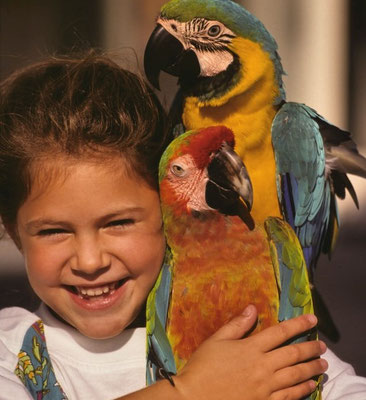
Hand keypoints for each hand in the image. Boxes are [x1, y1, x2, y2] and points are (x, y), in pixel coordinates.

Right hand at [174, 305, 326, 399]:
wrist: (194, 397)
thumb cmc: (203, 366)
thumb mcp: (216, 340)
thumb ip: (237, 324)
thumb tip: (253, 308)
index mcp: (251, 347)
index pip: (280, 332)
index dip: (299, 324)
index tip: (312, 319)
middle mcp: (262, 366)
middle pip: (293, 354)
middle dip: (310, 348)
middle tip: (322, 346)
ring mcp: (265, 386)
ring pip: (295, 375)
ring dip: (311, 369)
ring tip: (323, 364)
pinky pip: (289, 396)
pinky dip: (302, 390)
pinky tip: (310, 386)